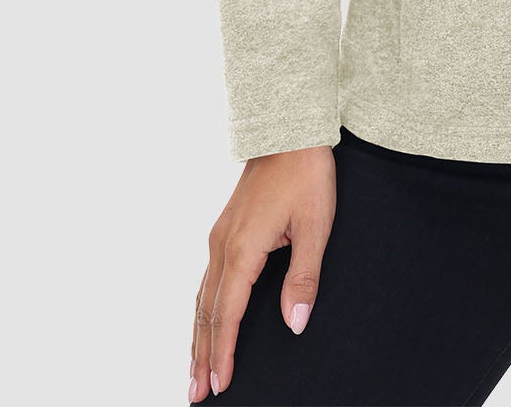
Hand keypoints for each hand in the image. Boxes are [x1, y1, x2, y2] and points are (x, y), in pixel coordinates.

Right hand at [191, 144, 335, 400]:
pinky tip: (205, 321)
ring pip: (202, 297)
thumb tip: (294, 324)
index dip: (224, 352)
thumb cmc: (306, 175)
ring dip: (198, 335)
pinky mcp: (225, 229)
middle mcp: (222, 246)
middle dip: (202, 355)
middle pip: (207, 312)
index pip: (228, 314)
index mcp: (242, 249)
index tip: (221, 384)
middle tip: (196, 393)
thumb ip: (304, 278)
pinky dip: (203, 309)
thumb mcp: (316, 226)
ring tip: (194, 370)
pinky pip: (207, 279)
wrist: (290, 130)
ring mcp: (220, 236)